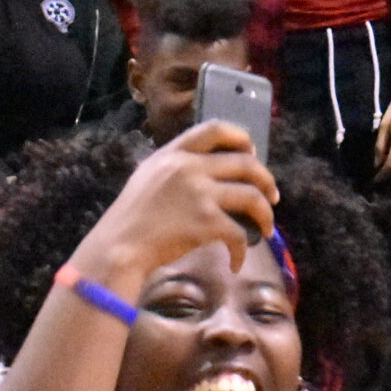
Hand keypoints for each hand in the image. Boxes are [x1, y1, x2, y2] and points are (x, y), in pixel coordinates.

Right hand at [71, 121, 277, 287]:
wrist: (118, 248)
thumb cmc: (130, 219)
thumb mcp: (147, 177)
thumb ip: (175, 168)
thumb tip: (208, 170)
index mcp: (174, 153)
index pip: (215, 128)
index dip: (241, 138)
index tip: (253, 154)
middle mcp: (189, 167)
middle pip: (246, 163)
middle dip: (266, 180)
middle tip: (272, 196)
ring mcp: (200, 194)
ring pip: (252, 196)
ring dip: (266, 214)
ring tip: (267, 228)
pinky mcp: (206, 222)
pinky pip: (239, 234)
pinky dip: (242, 251)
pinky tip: (236, 262)